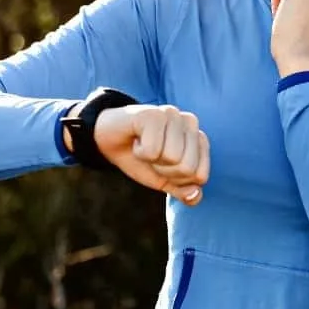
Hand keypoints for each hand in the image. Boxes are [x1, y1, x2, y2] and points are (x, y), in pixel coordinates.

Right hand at [92, 104, 210, 204]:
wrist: (108, 141)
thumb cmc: (139, 158)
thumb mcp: (164, 180)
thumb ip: (183, 190)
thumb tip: (195, 194)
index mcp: (199, 138)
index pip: (200, 176)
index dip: (177, 180)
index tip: (163, 166)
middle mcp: (190, 122)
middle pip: (188, 168)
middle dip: (164, 171)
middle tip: (151, 156)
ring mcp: (172, 114)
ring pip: (173, 158)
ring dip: (151, 160)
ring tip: (143, 147)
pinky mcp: (153, 114)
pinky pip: (153, 150)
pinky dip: (139, 153)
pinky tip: (135, 140)